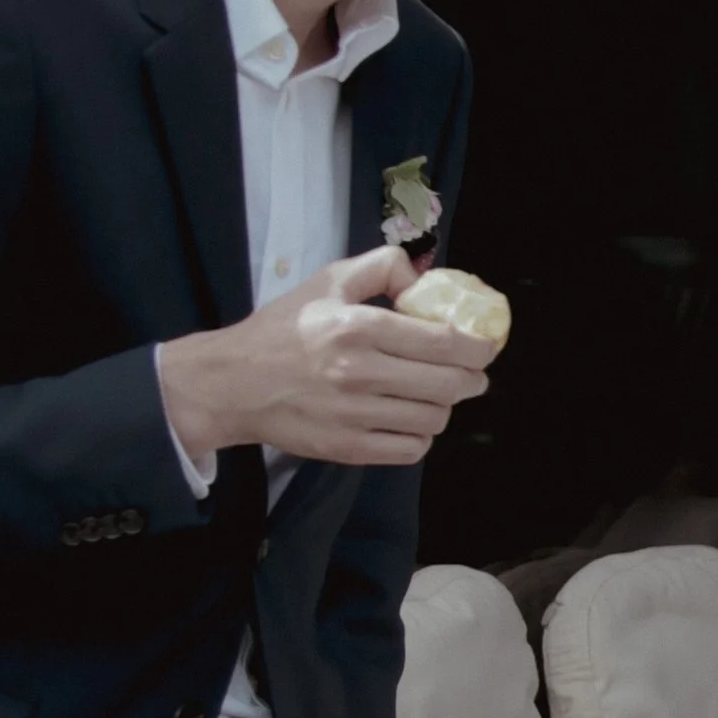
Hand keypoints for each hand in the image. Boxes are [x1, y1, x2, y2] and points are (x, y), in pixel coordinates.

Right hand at [160, 248, 489, 472]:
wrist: (233, 383)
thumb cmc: (283, 328)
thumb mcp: (330, 280)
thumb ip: (382, 268)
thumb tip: (425, 284)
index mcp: (359, 328)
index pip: (445, 343)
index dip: (478, 348)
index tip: (484, 348)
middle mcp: (360, 374)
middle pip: (448, 385)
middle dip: (472, 379)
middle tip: (471, 375)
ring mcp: (354, 416)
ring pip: (433, 419)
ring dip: (444, 407)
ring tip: (434, 395)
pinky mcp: (347, 448)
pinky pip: (410, 450)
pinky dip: (420, 436)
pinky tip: (410, 420)